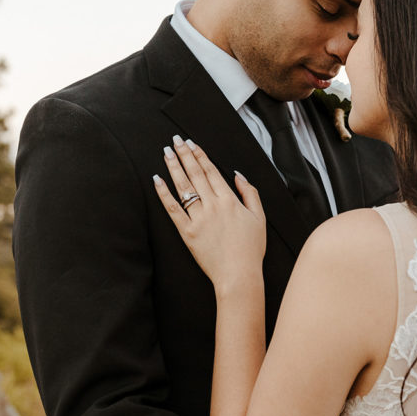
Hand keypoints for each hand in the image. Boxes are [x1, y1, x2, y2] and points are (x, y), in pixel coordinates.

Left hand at [153, 136, 265, 290]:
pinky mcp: (187, 232)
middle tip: (175, 140)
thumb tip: (238, 175)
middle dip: (184, 155)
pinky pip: (172, 209)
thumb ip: (250, 193)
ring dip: (173, 167)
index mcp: (230, 200)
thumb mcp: (259, 218)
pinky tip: (157, 180)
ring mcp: (198, 219)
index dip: (200, 155)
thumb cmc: (251, 249)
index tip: (191, 143)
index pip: (211, 171)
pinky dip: (163, 193)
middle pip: (195, 174)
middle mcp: (213, 206)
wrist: (238, 274)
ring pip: (183, 187)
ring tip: (166, 152)